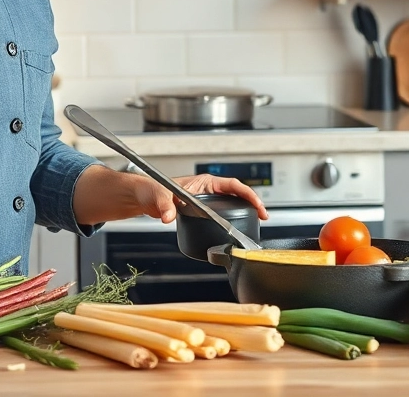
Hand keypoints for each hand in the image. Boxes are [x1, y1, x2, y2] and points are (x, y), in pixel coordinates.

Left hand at [133, 174, 270, 223]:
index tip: (258, 205)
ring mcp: (206, 199)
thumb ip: (162, 206)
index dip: (248, 194)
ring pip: (232, 202)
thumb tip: (167, 215)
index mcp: (203, 182)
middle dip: (253, 203)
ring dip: (246, 209)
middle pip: (237, 194)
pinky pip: (223, 212)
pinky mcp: (202, 210)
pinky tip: (239, 226)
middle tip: (264, 216)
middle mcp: (208, 189)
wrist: (144, 198)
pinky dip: (235, 217)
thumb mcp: (157, 196)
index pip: (232, 185)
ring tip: (258, 220)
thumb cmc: (151, 190)